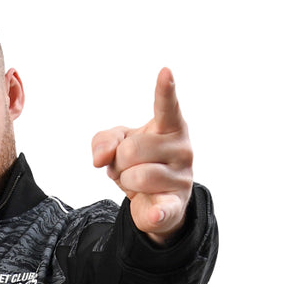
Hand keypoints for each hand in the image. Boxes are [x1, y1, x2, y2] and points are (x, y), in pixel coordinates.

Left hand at [91, 67, 192, 244]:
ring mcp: (181, 178)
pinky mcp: (174, 204)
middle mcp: (182, 149)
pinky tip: (155, 211)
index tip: (165, 71)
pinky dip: (156, 211)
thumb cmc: (139, 162)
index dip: (165, 90)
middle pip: (131, 150)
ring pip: (135, 176)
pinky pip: (162, 207)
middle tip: (129, 166)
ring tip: (136, 182)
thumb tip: (101, 159)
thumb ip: (103, 141)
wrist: (155, 200)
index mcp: (171, 127)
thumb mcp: (117, 144)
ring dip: (125, 181)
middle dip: (120, 161)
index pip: (167, 107)